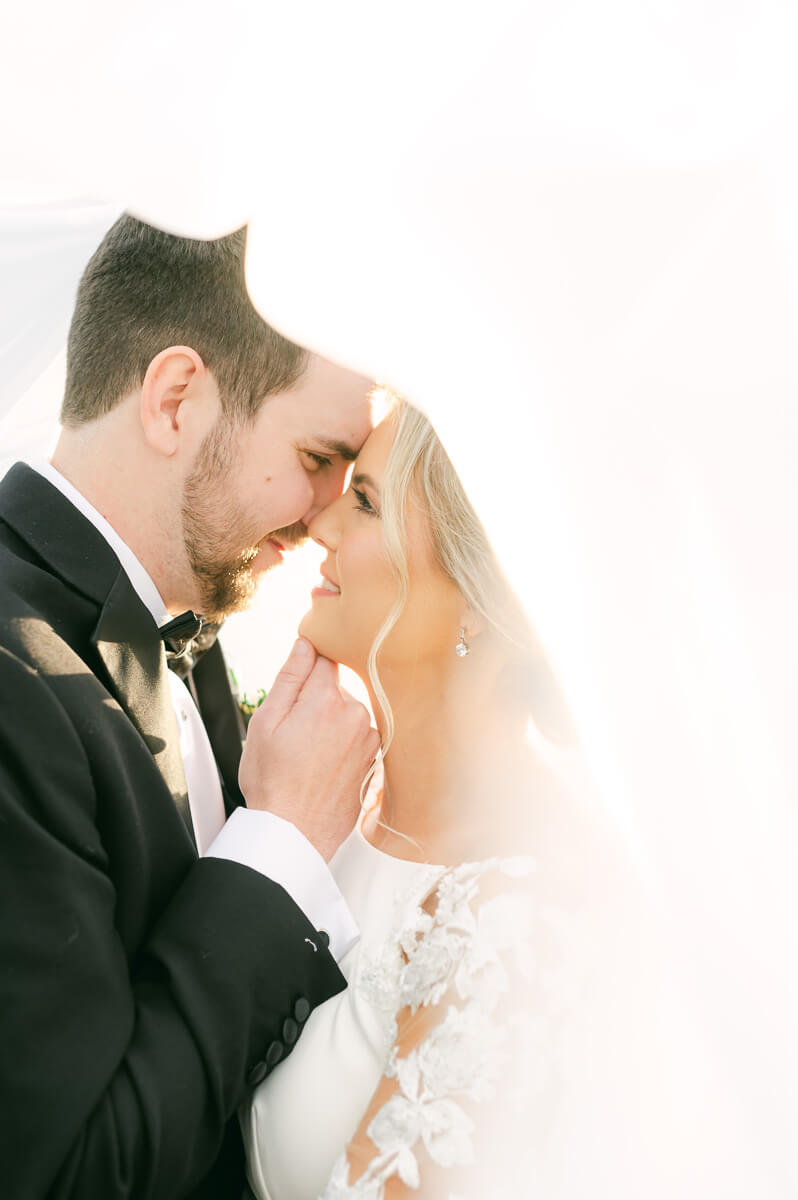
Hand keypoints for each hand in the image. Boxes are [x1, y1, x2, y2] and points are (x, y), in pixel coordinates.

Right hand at [239, 638, 379, 860]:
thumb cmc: (273, 783)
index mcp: (327, 700)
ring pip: (348, 712)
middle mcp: (356, 714)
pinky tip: (324, 765)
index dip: (307, 667)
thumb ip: (289, 677)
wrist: (294, 833)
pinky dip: (342, 744)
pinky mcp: (375, 758)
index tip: (297, 683)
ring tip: (308, 754)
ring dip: (331, 723)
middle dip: (316, 700)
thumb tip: (305, 644)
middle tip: (294, 731)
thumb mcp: (266, 722)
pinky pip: (358, 736)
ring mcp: (368, 738)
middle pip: (337, 687)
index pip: (324, 658)